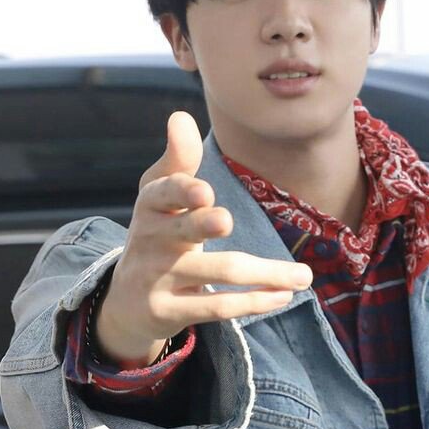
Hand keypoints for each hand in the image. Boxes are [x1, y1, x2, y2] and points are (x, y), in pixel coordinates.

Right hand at [95, 111, 312, 365]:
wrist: (125, 302)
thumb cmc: (158, 234)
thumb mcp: (161, 196)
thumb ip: (178, 159)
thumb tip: (180, 116)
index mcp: (151, 205)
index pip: (162, 192)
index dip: (181, 191)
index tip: (204, 192)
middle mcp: (151, 240)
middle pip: (184, 230)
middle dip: (202, 224)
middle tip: (226, 220)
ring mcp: (158, 279)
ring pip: (217, 273)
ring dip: (265, 273)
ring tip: (304, 276)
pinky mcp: (169, 312)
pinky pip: (216, 307)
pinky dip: (253, 302)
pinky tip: (283, 295)